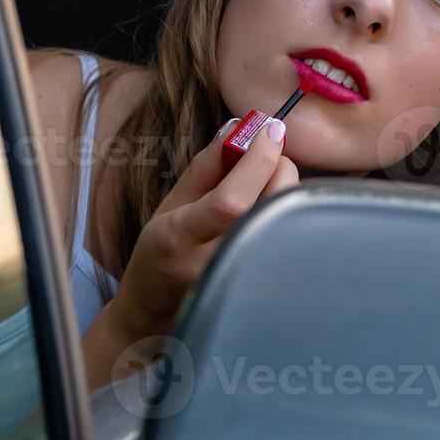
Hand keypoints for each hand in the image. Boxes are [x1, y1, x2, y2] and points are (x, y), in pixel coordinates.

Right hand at [109, 114, 299, 343]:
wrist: (154, 311)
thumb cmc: (160, 252)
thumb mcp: (171, 205)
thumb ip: (205, 167)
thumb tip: (239, 128)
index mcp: (179, 238)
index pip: (230, 202)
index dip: (257, 161)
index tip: (270, 129)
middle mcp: (211, 264)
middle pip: (269, 208)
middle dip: (279, 167)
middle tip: (267, 154)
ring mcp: (239, 279)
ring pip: (285, 219)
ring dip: (283, 188)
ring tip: (262, 183)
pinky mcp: (260, 285)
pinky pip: (286, 234)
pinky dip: (285, 209)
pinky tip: (268, 206)